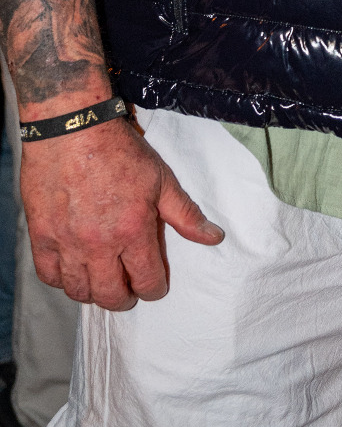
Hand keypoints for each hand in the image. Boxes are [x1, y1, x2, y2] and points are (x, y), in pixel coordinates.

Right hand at [21, 116, 223, 309]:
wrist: (73, 128)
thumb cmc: (120, 151)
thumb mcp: (162, 179)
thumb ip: (186, 214)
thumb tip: (214, 238)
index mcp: (133, 231)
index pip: (147, 281)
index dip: (155, 289)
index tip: (155, 285)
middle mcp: (98, 245)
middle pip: (111, 295)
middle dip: (125, 298)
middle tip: (129, 291)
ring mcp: (67, 243)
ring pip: (79, 291)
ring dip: (94, 294)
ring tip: (102, 283)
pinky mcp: (41, 235)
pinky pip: (49, 275)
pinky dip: (62, 281)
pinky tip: (73, 272)